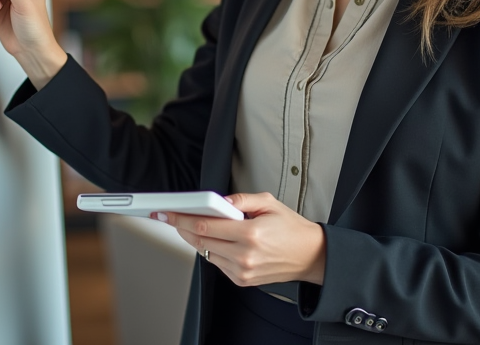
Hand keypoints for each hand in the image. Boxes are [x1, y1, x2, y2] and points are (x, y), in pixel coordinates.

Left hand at [156, 192, 325, 286]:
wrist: (310, 255)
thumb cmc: (291, 228)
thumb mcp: (269, 203)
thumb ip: (241, 199)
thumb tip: (219, 200)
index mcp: (251, 233)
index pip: (206, 226)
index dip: (183, 218)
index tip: (170, 213)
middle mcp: (245, 255)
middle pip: (200, 242)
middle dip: (182, 228)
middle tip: (171, 217)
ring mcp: (243, 271)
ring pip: (206, 254)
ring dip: (195, 240)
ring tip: (189, 226)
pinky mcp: (242, 280)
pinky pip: (217, 264)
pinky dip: (211, 250)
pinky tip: (212, 240)